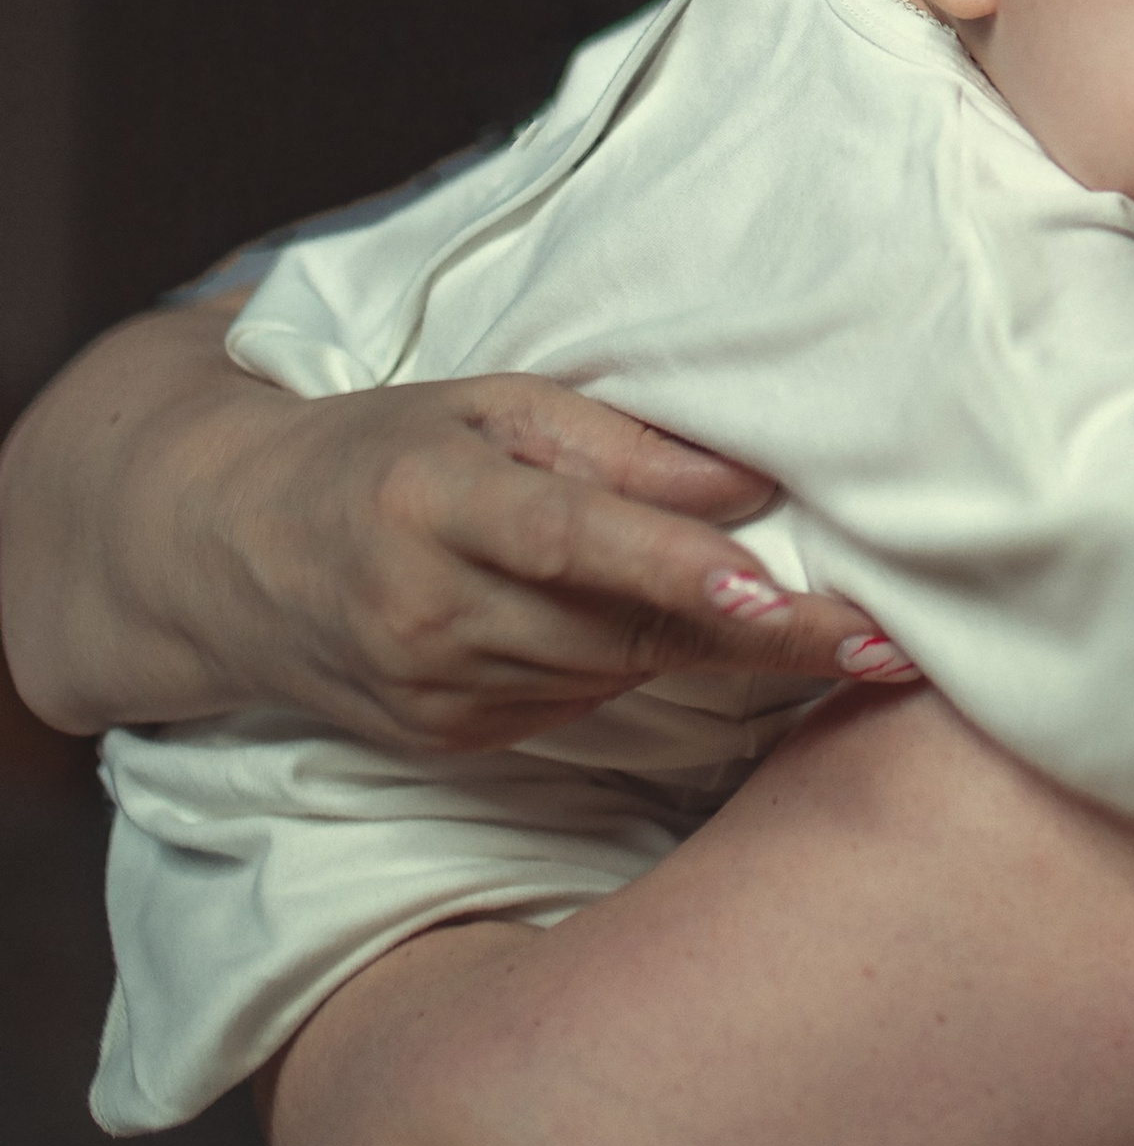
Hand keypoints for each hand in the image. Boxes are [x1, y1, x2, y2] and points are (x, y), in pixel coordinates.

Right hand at [205, 366, 869, 753]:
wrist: (230, 551)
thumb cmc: (386, 451)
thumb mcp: (490, 405)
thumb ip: (621, 444)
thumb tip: (752, 483)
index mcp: (434, 499)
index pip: (570, 537)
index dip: (672, 567)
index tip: (770, 592)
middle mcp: (428, 607)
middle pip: (619, 627)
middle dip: (761, 637)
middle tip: (891, 642)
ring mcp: (435, 688)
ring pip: (614, 677)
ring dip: (717, 656)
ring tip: (838, 637)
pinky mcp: (448, 740)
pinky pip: (579, 707)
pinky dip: (635, 671)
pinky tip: (667, 638)